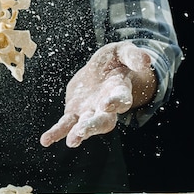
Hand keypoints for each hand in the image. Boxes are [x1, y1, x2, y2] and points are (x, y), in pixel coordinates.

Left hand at [40, 41, 156, 147]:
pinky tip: (46, 141)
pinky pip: (65, 125)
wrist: (101, 70)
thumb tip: (147, 59)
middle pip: (103, 121)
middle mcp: (106, 107)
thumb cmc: (116, 61)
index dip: (115, 102)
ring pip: (84, 125)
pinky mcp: (74, 112)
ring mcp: (89, 112)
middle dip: (92, 126)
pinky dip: (56, 133)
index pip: (120, 100)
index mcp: (120, 91)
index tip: (107, 104)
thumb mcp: (124, 52)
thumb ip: (134, 56)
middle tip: (82, 131)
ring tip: (71, 141)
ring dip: (77, 134)